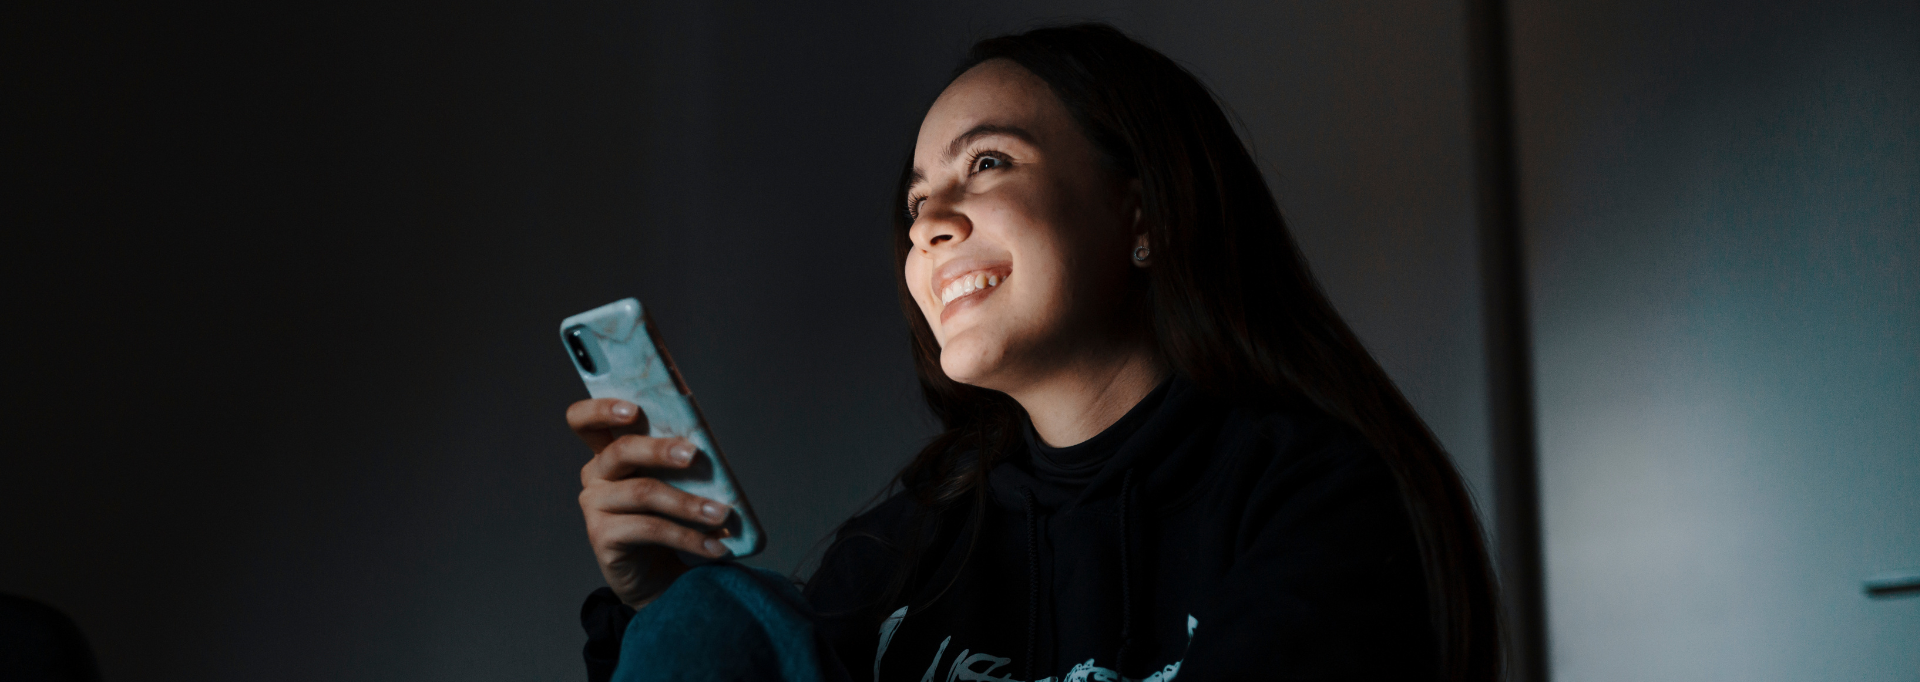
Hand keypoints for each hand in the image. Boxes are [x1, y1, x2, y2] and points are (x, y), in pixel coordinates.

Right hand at [569, 398, 732, 608]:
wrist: (662, 577)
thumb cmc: (673, 518)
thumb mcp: (676, 483)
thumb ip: (680, 461)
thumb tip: (710, 449)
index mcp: (610, 453)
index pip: (584, 421)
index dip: (601, 409)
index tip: (633, 409)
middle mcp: (596, 476)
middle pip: (620, 451)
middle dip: (659, 449)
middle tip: (694, 454)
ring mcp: (595, 507)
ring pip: (643, 492)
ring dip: (688, 503)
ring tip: (722, 514)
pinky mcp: (603, 538)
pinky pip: (650, 529)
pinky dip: (688, 538)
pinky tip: (714, 547)